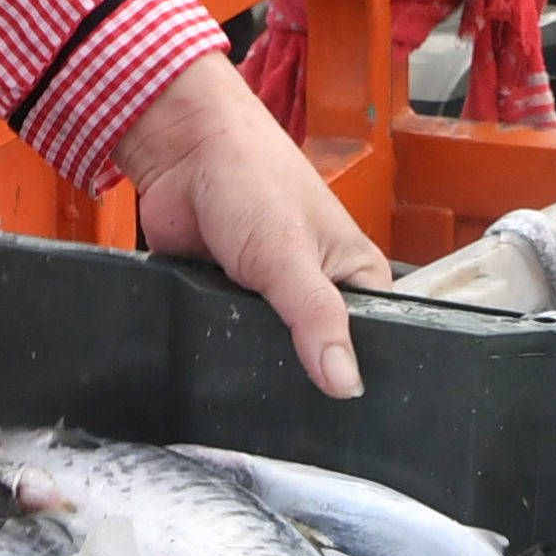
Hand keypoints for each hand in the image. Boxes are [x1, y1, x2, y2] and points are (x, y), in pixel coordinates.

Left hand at [115, 50, 386, 397]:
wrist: (183, 151)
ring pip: (269, 350)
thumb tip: (347, 385)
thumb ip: (317, 320)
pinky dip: (218, 337)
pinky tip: (215, 339)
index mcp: (356, 276)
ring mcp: (272, 296)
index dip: (355, 371)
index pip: (372, 344)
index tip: (339, 404)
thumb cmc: (251, 175)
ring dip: (251, 349)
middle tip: (285, 379)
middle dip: (298, 364)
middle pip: (318, 354)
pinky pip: (228, 338)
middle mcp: (321, 288)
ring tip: (245, 350)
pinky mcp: (228, 299)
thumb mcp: (291, 255)